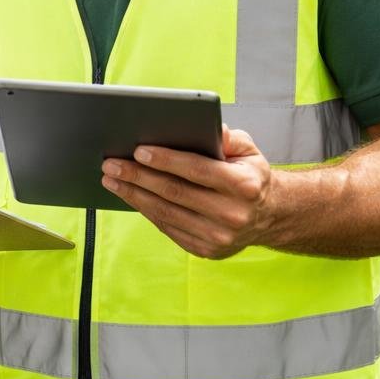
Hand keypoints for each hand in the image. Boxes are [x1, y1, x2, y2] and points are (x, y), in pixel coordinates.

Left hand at [100, 126, 274, 258]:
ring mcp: (219, 237)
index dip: (166, 160)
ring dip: (133, 195)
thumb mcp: (248, 151)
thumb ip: (230, 138)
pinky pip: (167, 227)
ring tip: (111, 179)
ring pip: (165, 213)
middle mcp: (233, 214)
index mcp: (245, 186)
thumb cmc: (250, 176)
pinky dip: (145, 210)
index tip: (138, 150)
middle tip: (111, 164)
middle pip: (174, 192)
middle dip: (138, 176)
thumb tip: (210, 128)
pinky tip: (129, 195)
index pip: (197, 170)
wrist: (268, 216)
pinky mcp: (205, 250)